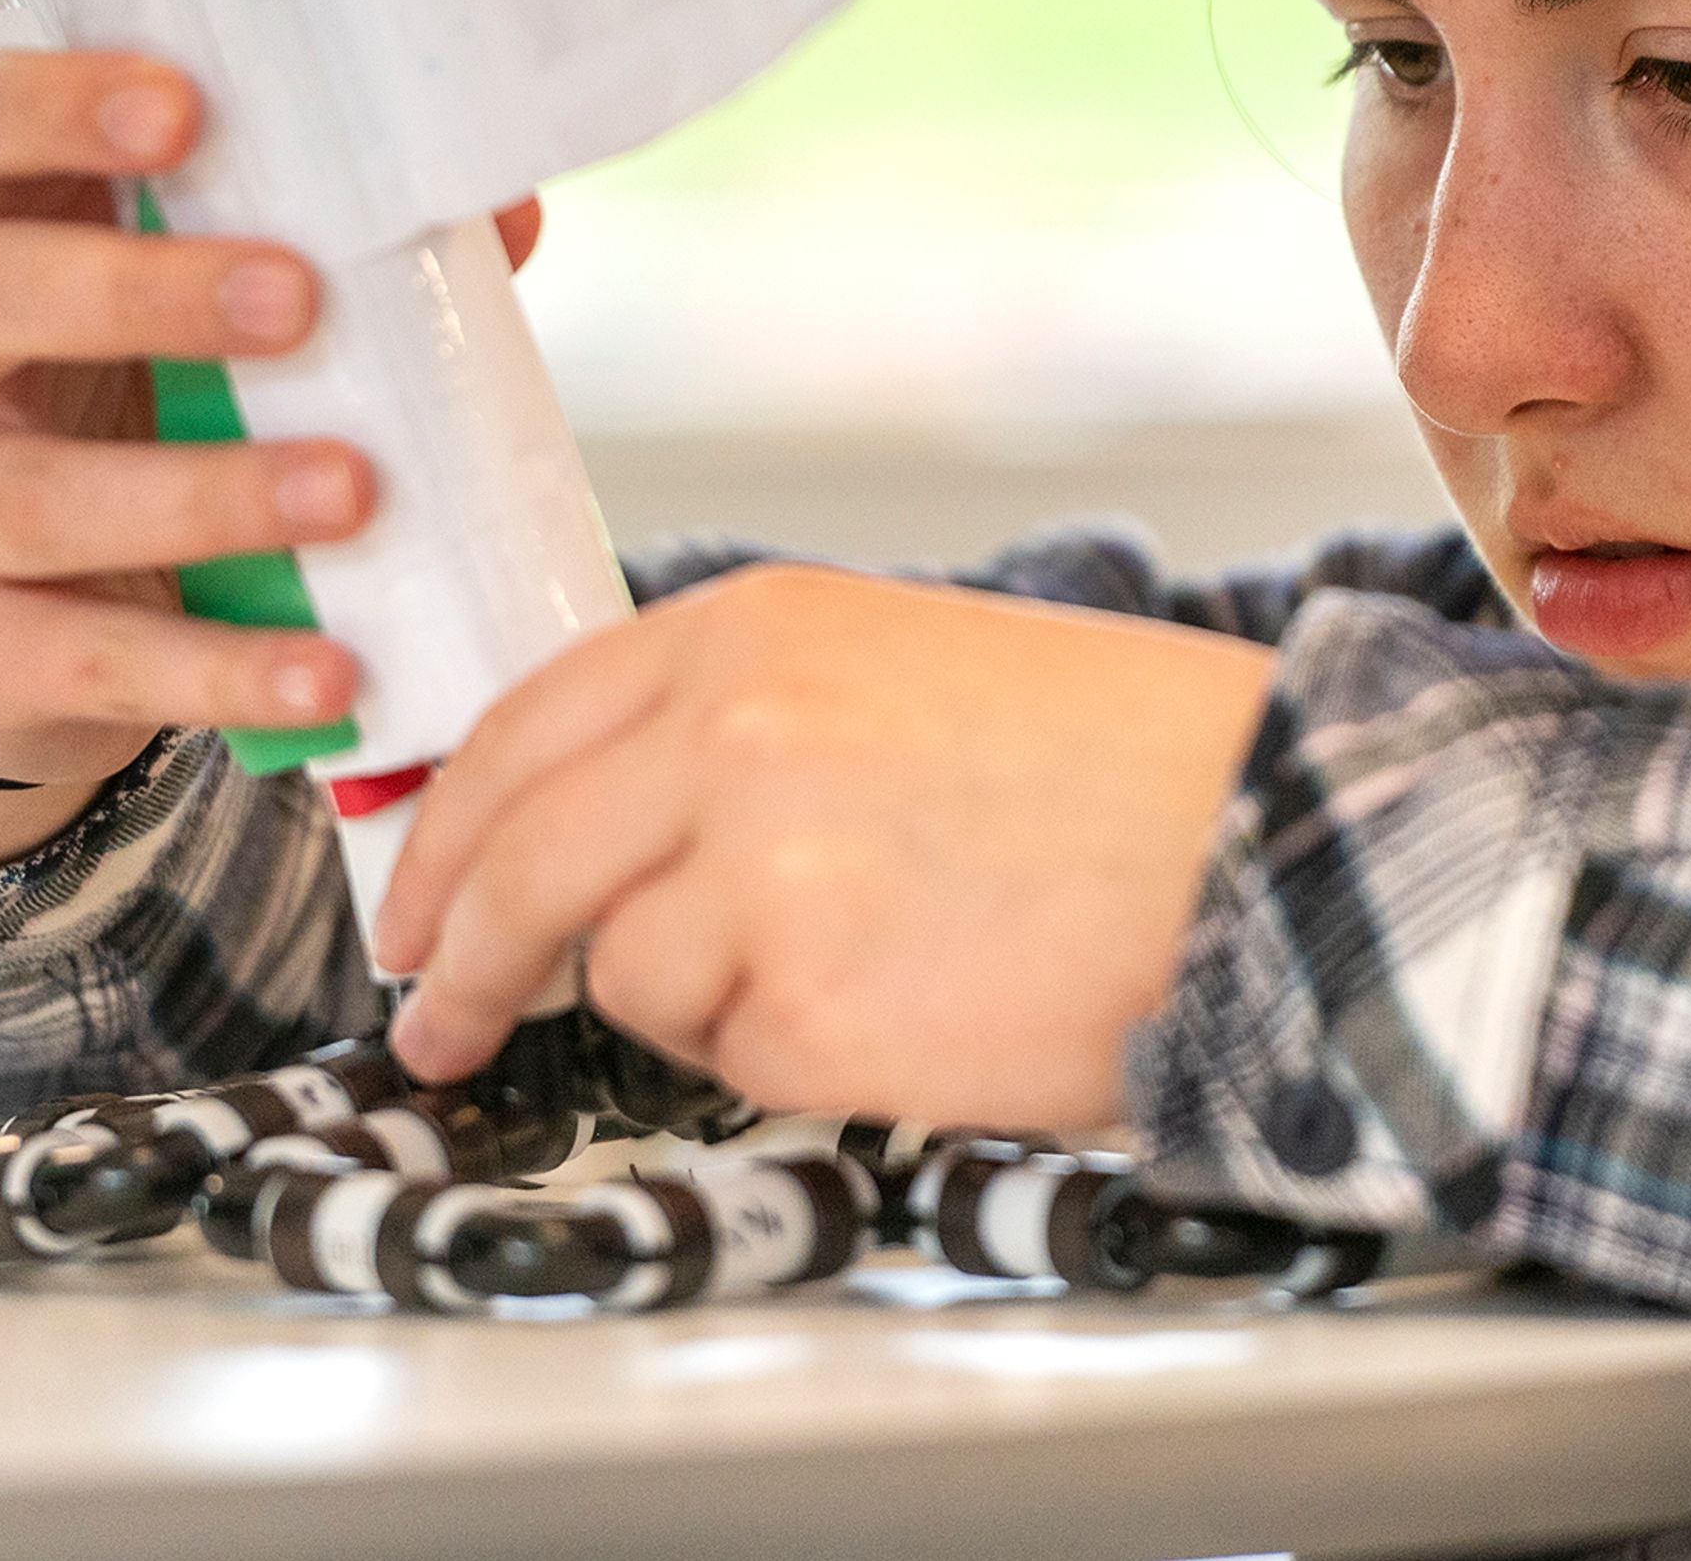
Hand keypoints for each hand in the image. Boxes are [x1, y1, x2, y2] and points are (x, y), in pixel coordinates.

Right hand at [0, 47, 539, 871]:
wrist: (21, 626)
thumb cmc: (144, 406)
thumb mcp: (204, 317)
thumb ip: (338, 250)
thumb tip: (503, 207)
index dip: (50, 100)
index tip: (184, 106)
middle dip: (142, 290)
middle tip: (298, 298)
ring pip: (32, 496)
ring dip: (204, 492)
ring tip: (353, 489)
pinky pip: (89, 658)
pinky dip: (219, 670)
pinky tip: (330, 671)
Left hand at [371, 564, 1273, 1127]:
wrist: (1273, 846)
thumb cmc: (1124, 765)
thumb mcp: (904, 670)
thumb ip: (737, 722)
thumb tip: (595, 828)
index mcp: (755, 630)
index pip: (523, 727)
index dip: (446, 828)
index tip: (417, 896)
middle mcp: (732, 734)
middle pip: (515, 863)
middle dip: (457, 957)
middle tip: (439, 1018)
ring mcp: (758, 876)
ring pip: (623, 974)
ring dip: (694, 999)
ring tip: (854, 967)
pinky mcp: (804, 1014)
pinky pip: (730, 1060)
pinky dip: (792, 1056)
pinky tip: (907, 1005)